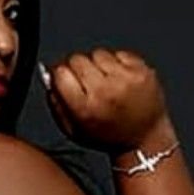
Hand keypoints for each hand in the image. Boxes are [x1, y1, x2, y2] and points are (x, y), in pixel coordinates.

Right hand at [39, 47, 166, 153]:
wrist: (145, 141)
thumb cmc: (109, 137)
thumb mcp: (74, 132)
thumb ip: (56, 105)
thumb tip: (48, 77)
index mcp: (85, 108)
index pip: (60, 72)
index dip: (61, 75)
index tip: (67, 82)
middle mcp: (105, 91)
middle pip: (77, 59)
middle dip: (79, 70)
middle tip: (89, 86)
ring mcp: (125, 78)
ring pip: (98, 53)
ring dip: (99, 65)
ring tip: (107, 84)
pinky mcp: (140, 70)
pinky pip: (118, 53)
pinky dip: (117, 63)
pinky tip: (121, 81)